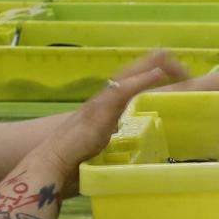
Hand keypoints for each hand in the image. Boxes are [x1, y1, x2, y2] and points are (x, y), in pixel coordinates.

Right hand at [36, 51, 188, 186]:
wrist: (52, 164)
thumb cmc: (72, 163)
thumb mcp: (97, 149)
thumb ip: (108, 142)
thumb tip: (120, 147)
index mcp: (101, 111)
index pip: (123, 88)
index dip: (140, 78)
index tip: (159, 71)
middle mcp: (100, 102)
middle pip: (126, 77)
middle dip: (146, 65)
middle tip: (166, 55)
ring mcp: (99, 105)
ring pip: (126, 79)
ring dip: (146, 66)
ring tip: (164, 56)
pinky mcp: (100, 111)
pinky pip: (124, 90)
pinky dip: (141, 80)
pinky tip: (157, 73)